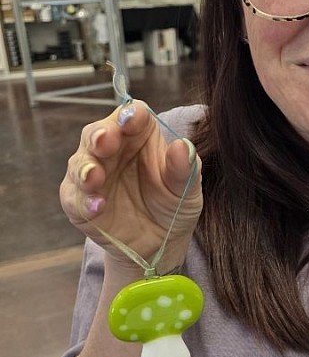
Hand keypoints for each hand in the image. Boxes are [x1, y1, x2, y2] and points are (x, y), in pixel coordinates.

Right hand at [59, 101, 202, 268]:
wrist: (160, 242)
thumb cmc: (173, 204)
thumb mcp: (186, 188)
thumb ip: (185, 168)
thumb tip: (183, 146)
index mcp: (139, 136)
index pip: (132, 114)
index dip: (131, 114)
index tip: (134, 119)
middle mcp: (111, 149)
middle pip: (99, 132)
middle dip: (100, 135)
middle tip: (106, 141)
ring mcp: (92, 174)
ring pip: (80, 163)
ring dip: (86, 168)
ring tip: (95, 177)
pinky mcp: (78, 201)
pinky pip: (74, 198)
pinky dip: (84, 201)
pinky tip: (97, 206)